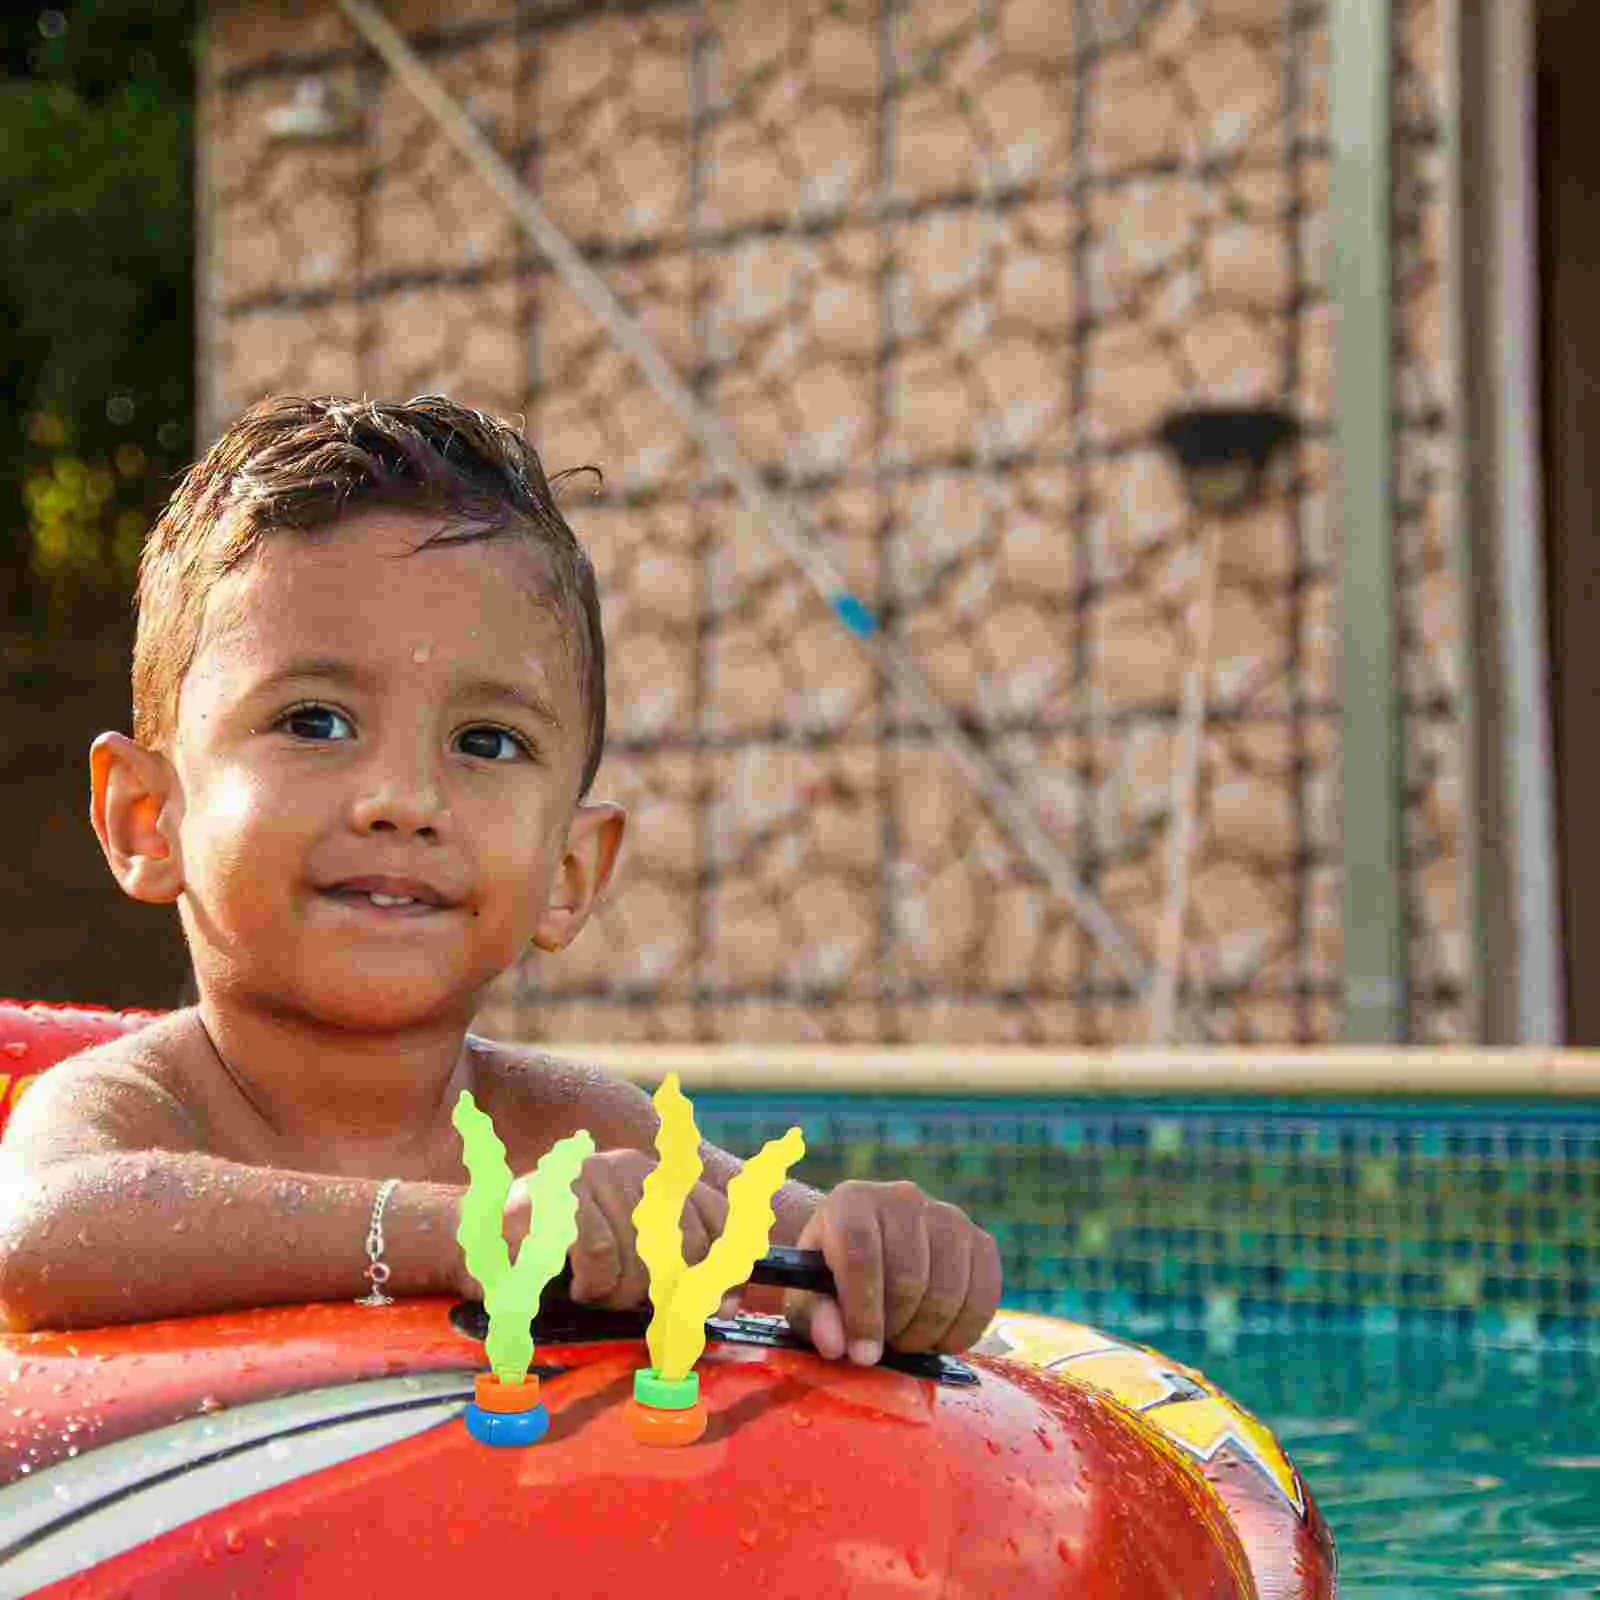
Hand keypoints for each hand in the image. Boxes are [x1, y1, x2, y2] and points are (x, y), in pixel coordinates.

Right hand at [496, 1149, 731, 1310]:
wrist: (474, 1240)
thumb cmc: (558, 1258)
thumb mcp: (628, 1257)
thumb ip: (678, 1266)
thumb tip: (730, 1296)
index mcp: (652, 1175)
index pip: (718, 1213)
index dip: (727, 1262)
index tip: (724, 1301)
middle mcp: (628, 1165)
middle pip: (685, 1244)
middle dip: (663, 1290)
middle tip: (629, 1301)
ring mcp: (590, 1176)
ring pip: (644, 1257)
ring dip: (620, 1294)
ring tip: (592, 1289)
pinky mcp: (556, 1199)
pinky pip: (601, 1259)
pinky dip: (591, 1285)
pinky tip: (570, 1282)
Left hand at [783, 1180, 1001, 1365]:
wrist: (869, 1247)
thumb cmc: (831, 1276)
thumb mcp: (808, 1296)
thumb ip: (815, 1317)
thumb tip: (836, 1344)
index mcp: (852, 1202)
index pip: (861, 1255)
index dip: (863, 1312)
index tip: (862, 1356)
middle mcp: (903, 1198)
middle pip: (909, 1277)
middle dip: (896, 1328)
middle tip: (884, 1345)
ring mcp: (948, 1216)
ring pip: (949, 1290)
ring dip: (927, 1333)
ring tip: (906, 1340)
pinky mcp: (979, 1241)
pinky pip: (985, 1294)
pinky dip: (963, 1330)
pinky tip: (938, 1338)